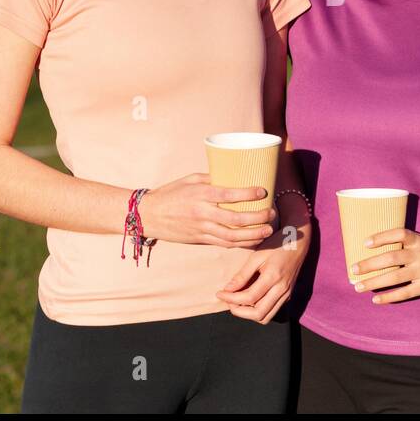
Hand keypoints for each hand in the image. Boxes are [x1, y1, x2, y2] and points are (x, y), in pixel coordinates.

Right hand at [136, 174, 275, 247]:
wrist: (148, 215)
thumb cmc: (171, 193)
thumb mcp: (190, 179)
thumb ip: (212, 179)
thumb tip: (234, 176)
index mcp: (201, 194)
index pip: (229, 195)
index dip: (249, 194)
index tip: (263, 191)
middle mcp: (202, 213)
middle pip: (236, 219)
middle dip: (257, 218)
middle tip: (271, 214)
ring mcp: (201, 229)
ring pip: (232, 236)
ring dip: (253, 235)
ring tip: (267, 231)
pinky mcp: (200, 240)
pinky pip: (223, 244)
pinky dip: (240, 244)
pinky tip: (253, 240)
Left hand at [215, 222, 310, 322]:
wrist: (298, 243)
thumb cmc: (276, 245)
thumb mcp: (257, 255)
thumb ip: (242, 274)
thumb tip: (228, 289)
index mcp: (273, 277)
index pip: (249, 298)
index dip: (231, 299)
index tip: (220, 293)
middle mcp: (282, 290)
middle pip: (258, 314)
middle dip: (239, 311)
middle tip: (228, 301)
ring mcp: (286, 295)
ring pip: (266, 317)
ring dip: (249, 314)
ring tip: (237, 302)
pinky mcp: (287, 296)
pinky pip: (271, 311)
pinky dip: (258, 310)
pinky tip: (249, 299)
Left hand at [349, 229, 419, 303]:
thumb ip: (405, 246)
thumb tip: (375, 253)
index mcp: (418, 240)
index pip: (398, 234)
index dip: (381, 237)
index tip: (365, 243)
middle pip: (391, 258)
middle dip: (370, 264)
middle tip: (352, 269)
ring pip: (395, 277)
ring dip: (374, 282)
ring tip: (358, 286)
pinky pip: (405, 292)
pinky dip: (389, 297)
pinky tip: (376, 300)